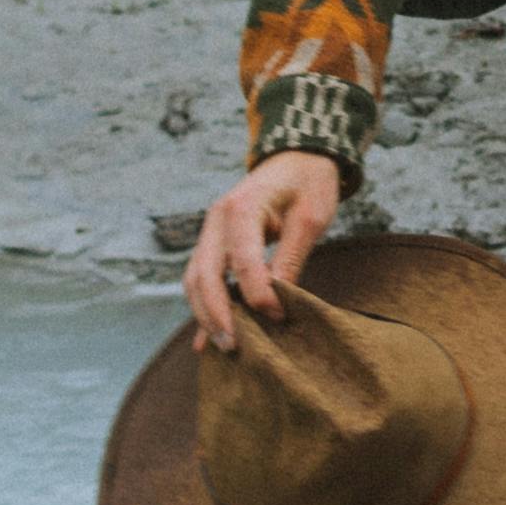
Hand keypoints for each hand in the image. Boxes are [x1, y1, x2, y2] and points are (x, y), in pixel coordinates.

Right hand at [187, 149, 339, 348]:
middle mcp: (216, 220)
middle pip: (204, 275)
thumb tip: (278, 300)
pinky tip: (204, 339)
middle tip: (233, 347)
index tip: (278, 317)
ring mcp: (210, 231)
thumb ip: (291, 257)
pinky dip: (202, 307)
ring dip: (205, 315)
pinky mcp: (213, 243)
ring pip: (194, 280)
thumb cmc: (308, 184)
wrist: (297, 157)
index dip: (258, 294)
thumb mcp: (311, 218)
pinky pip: (199, 279)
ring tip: (225, 346)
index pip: (242, 261)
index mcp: (242, 208)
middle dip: (216, 314)